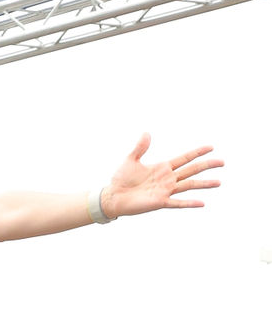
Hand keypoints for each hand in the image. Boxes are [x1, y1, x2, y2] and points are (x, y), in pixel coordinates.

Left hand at [102, 135, 221, 218]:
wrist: (113, 196)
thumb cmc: (121, 179)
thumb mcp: (131, 159)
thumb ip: (140, 147)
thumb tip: (147, 133)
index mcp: (163, 168)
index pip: (184, 158)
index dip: (197, 153)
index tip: (211, 147)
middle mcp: (168, 179)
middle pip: (192, 170)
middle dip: (207, 165)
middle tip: (222, 162)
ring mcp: (165, 191)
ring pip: (189, 186)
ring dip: (204, 184)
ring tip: (218, 182)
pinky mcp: (160, 202)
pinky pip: (177, 203)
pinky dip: (189, 203)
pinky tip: (202, 203)